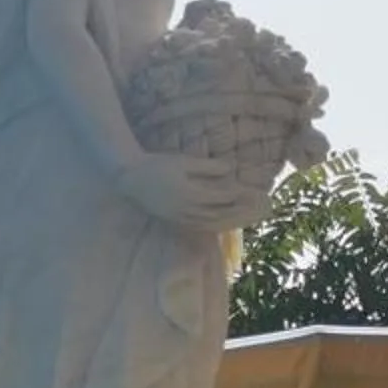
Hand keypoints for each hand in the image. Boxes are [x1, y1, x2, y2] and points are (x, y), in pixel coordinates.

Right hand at [117, 151, 253, 230]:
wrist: (129, 178)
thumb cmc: (157, 166)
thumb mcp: (183, 161)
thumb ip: (208, 167)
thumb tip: (231, 168)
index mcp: (190, 194)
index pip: (221, 198)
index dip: (239, 196)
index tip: (255, 192)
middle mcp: (186, 210)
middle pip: (219, 215)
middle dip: (239, 213)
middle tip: (257, 210)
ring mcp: (179, 218)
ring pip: (209, 223)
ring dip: (229, 222)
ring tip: (245, 219)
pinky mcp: (173, 220)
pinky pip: (198, 226)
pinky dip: (213, 225)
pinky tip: (222, 223)